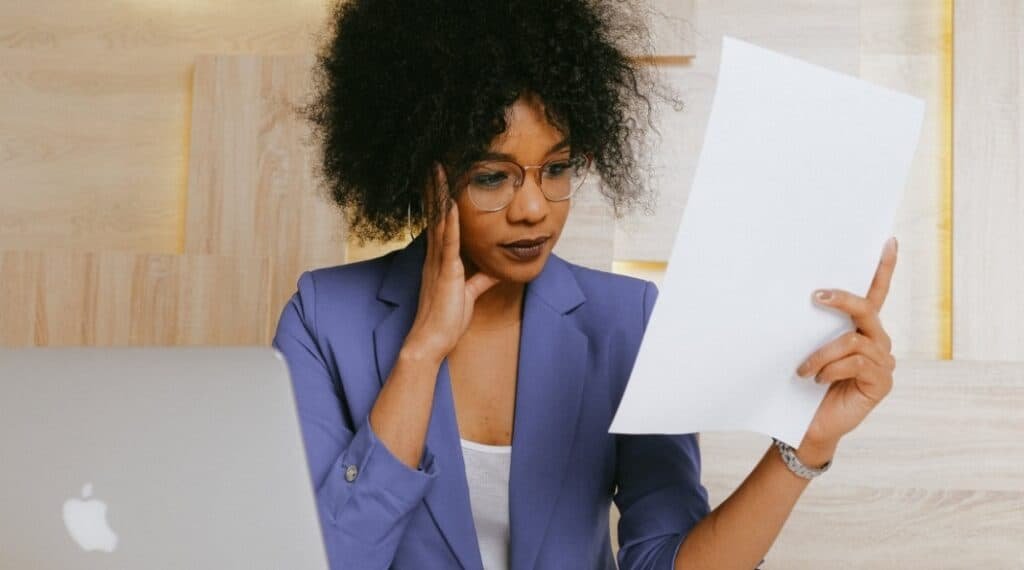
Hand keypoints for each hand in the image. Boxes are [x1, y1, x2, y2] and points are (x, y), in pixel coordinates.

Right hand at [405, 163, 500, 360]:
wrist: (431, 341)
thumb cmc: (446, 321)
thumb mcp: (469, 294)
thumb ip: (480, 279)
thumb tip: (493, 270)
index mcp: (440, 260)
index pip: (440, 222)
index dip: (440, 199)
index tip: (441, 177)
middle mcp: (435, 256)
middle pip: (436, 214)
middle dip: (435, 188)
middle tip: (434, 162)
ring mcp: (438, 262)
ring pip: (439, 221)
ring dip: (440, 194)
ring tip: (438, 169)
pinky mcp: (446, 272)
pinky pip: (448, 242)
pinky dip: (450, 221)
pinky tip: (451, 202)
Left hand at [795, 237, 898, 448]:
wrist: (806, 425)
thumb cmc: (803, 385)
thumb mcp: (806, 349)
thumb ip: (813, 327)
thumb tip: (800, 295)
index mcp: (860, 329)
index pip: (875, 294)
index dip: (884, 269)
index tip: (888, 241)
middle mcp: (876, 341)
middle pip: (867, 309)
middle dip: (842, 299)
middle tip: (817, 295)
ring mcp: (882, 362)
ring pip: (854, 340)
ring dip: (822, 353)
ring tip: (803, 369)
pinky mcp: (881, 382)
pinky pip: (856, 362)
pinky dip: (831, 369)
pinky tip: (816, 380)